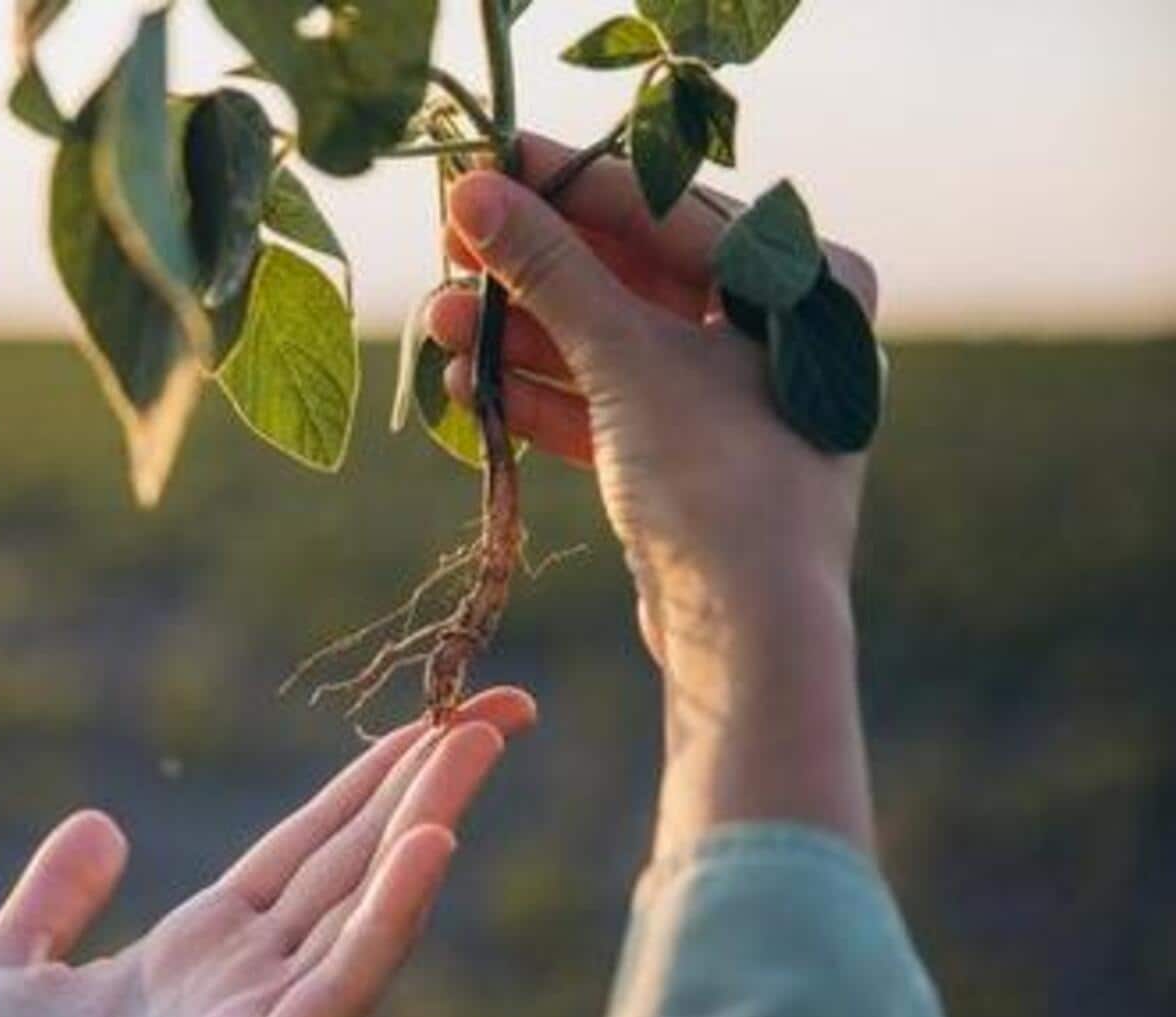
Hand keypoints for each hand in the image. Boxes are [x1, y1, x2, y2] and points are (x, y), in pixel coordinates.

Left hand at [0, 688, 535, 1016]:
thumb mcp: (9, 972)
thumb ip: (57, 900)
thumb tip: (99, 822)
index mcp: (198, 956)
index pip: (308, 851)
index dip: (371, 784)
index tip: (433, 718)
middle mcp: (245, 984)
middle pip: (355, 864)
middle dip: (429, 785)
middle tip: (505, 707)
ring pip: (365, 909)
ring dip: (429, 822)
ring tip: (483, 742)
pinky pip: (340, 982)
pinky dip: (392, 912)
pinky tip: (433, 842)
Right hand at [425, 132, 879, 852]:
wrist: (747, 631)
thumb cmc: (717, 476)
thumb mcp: (624, 356)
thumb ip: (547, 271)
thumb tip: (473, 193)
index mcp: (799, 282)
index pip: (665, 207)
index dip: (566, 186)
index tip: (486, 164)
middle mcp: (775, 333)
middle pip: (629, 275)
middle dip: (530, 272)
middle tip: (449, 247)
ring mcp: (730, 399)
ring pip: (607, 344)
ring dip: (520, 337)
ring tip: (438, 325)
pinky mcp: (689, 458)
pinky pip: (606, 405)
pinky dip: (543, 396)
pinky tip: (471, 388)